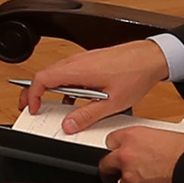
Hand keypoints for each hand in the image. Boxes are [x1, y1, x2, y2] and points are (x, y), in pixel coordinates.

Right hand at [22, 38, 173, 132]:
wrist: (151, 57)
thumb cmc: (135, 73)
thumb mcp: (112, 102)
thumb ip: (87, 115)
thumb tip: (69, 125)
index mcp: (76, 70)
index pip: (41, 80)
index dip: (32, 96)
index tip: (33, 109)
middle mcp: (75, 62)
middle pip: (44, 75)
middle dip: (35, 93)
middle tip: (32, 108)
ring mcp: (82, 60)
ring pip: (56, 74)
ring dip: (50, 90)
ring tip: (52, 106)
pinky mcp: (89, 61)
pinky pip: (69, 73)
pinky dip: (64, 86)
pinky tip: (75, 99)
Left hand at [102, 124, 183, 182]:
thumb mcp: (168, 137)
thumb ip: (152, 142)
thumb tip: (153, 148)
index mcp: (134, 135)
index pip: (111, 140)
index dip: (117, 148)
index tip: (120, 151)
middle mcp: (126, 154)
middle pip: (106, 163)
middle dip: (112, 168)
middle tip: (118, 172)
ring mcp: (129, 175)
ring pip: (120, 182)